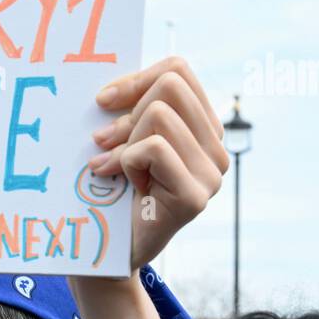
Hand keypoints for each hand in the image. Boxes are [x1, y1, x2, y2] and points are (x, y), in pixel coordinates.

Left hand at [87, 56, 228, 271]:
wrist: (104, 248)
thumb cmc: (109, 189)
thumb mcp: (121, 139)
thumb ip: (129, 109)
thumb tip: (109, 90)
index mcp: (202, 127)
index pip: (177, 69)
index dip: (136, 78)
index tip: (104, 101)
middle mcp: (216, 148)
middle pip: (170, 86)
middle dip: (127, 112)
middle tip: (102, 142)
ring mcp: (212, 173)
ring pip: (160, 115)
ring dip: (123, 141)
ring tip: (110, 168)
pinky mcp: (195, 196)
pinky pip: (154, 149)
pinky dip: (126, 162)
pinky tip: (123, 185)